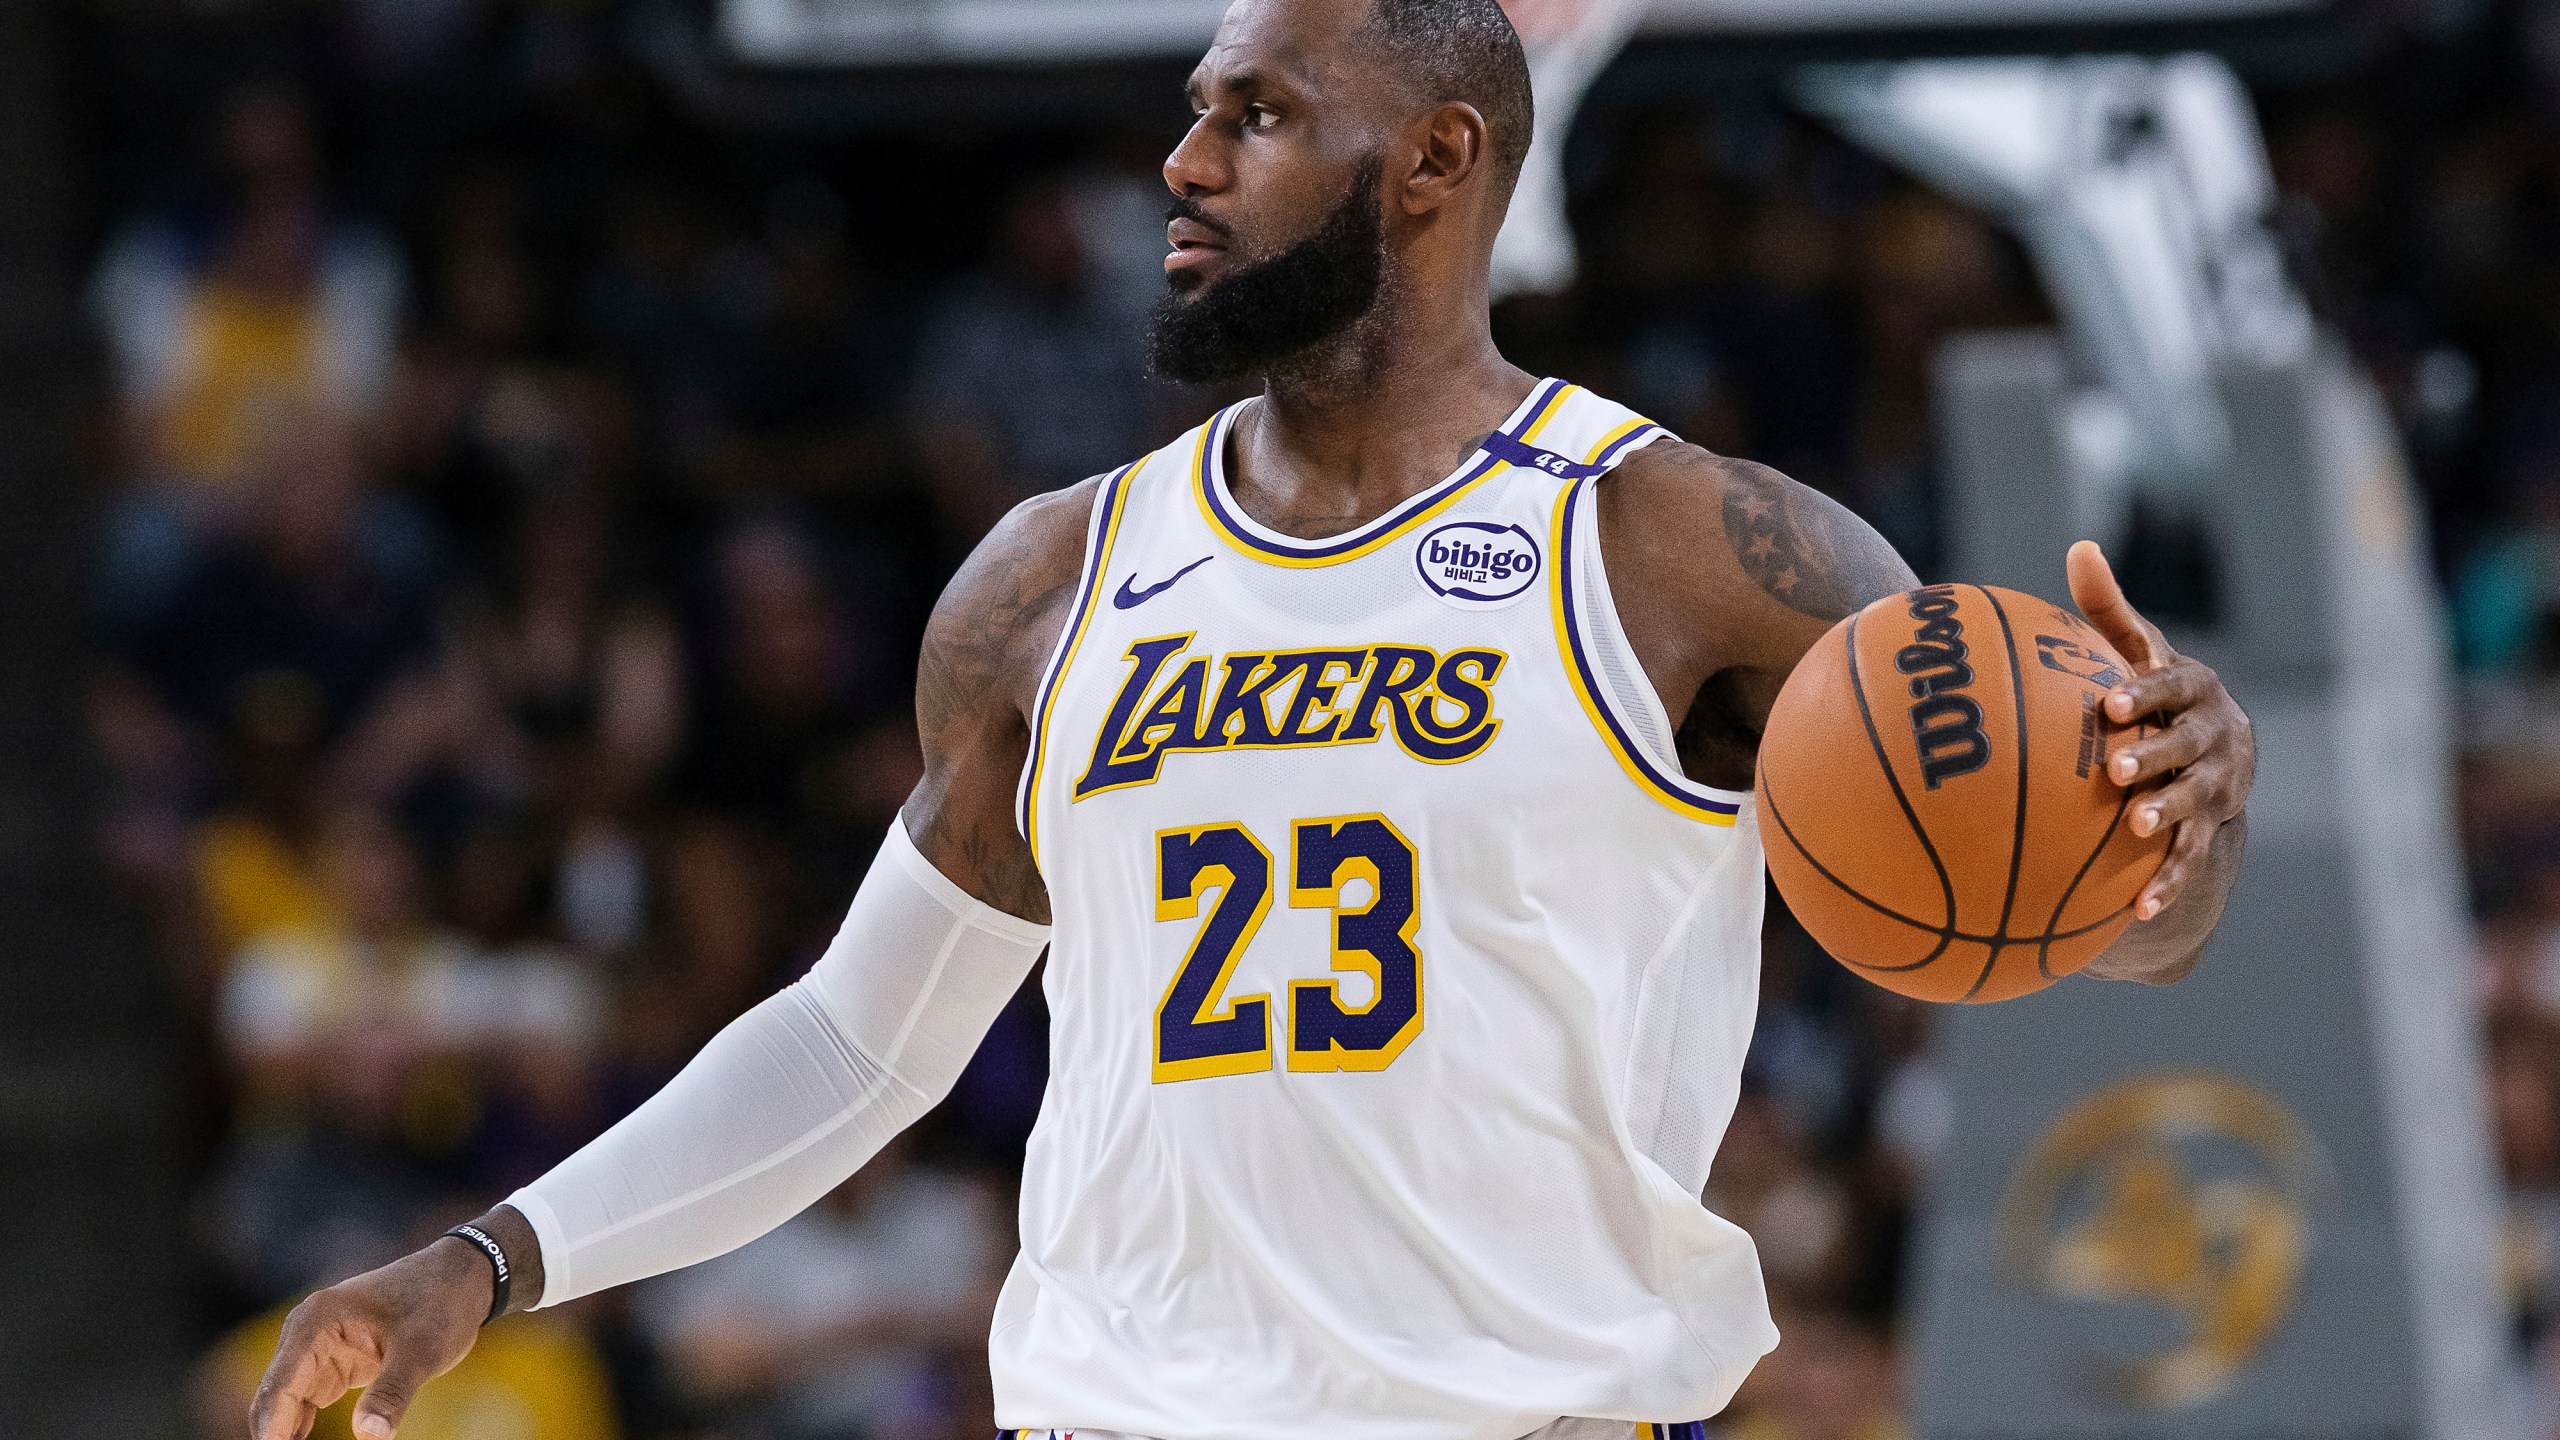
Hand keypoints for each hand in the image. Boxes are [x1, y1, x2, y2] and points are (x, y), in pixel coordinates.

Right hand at [248, 1239, 488, 1439]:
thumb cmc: (441, 1303)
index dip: (270, 1429)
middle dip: (272, 1434)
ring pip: (285, 1404)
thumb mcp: (422, 1350)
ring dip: (284, 1434)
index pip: (279, 1385)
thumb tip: (369, 1435)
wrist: (462, 1279)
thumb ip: (392, 1393)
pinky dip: (299, 1428)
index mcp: (316, 1321)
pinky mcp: (333, 1364)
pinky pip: (304, 1403)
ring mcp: (317, 1348)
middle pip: (274, 1397)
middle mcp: (306, 1333)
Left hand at [2067, 540, 2254, 920]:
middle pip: (2187, 747)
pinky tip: (2138, 910)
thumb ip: (2108, 609)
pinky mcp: (2209, 828)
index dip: (2145, 695)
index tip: (2110, 705)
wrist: (2213, 746)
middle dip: (2158, 758)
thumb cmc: (2154, 689)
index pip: (2170, 686)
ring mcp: (2215, 785)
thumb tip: (2079, 548)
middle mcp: (2214, 735)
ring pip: (2194, 802)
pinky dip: (2167, 882)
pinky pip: (2188, 859)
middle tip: (2118, 770)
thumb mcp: (2135, 649)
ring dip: (2167, 815)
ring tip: (2135, 827)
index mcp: (2193, 688)